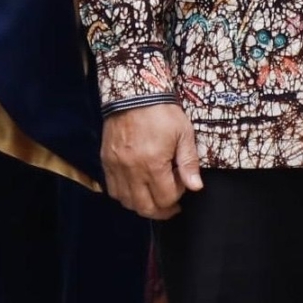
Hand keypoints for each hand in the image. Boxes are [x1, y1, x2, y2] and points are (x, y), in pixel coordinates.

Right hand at [102, 103, 202, 220]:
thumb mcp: (183, 133)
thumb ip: (189, 162)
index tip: (182, 184)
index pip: (166, 198)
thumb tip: (195, 187)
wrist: (133, 91)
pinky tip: (135, 187)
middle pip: (145, 207)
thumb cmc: (161, 111)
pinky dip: (124, 195)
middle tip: (171, 205)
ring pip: (126, 202)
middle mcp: (132, 169)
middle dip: (161, 211)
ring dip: (141, 205)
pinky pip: (112, 189)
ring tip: (153, 197)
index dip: (178, 196)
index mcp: (153, 163)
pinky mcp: (107, 160)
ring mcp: (116, 166)